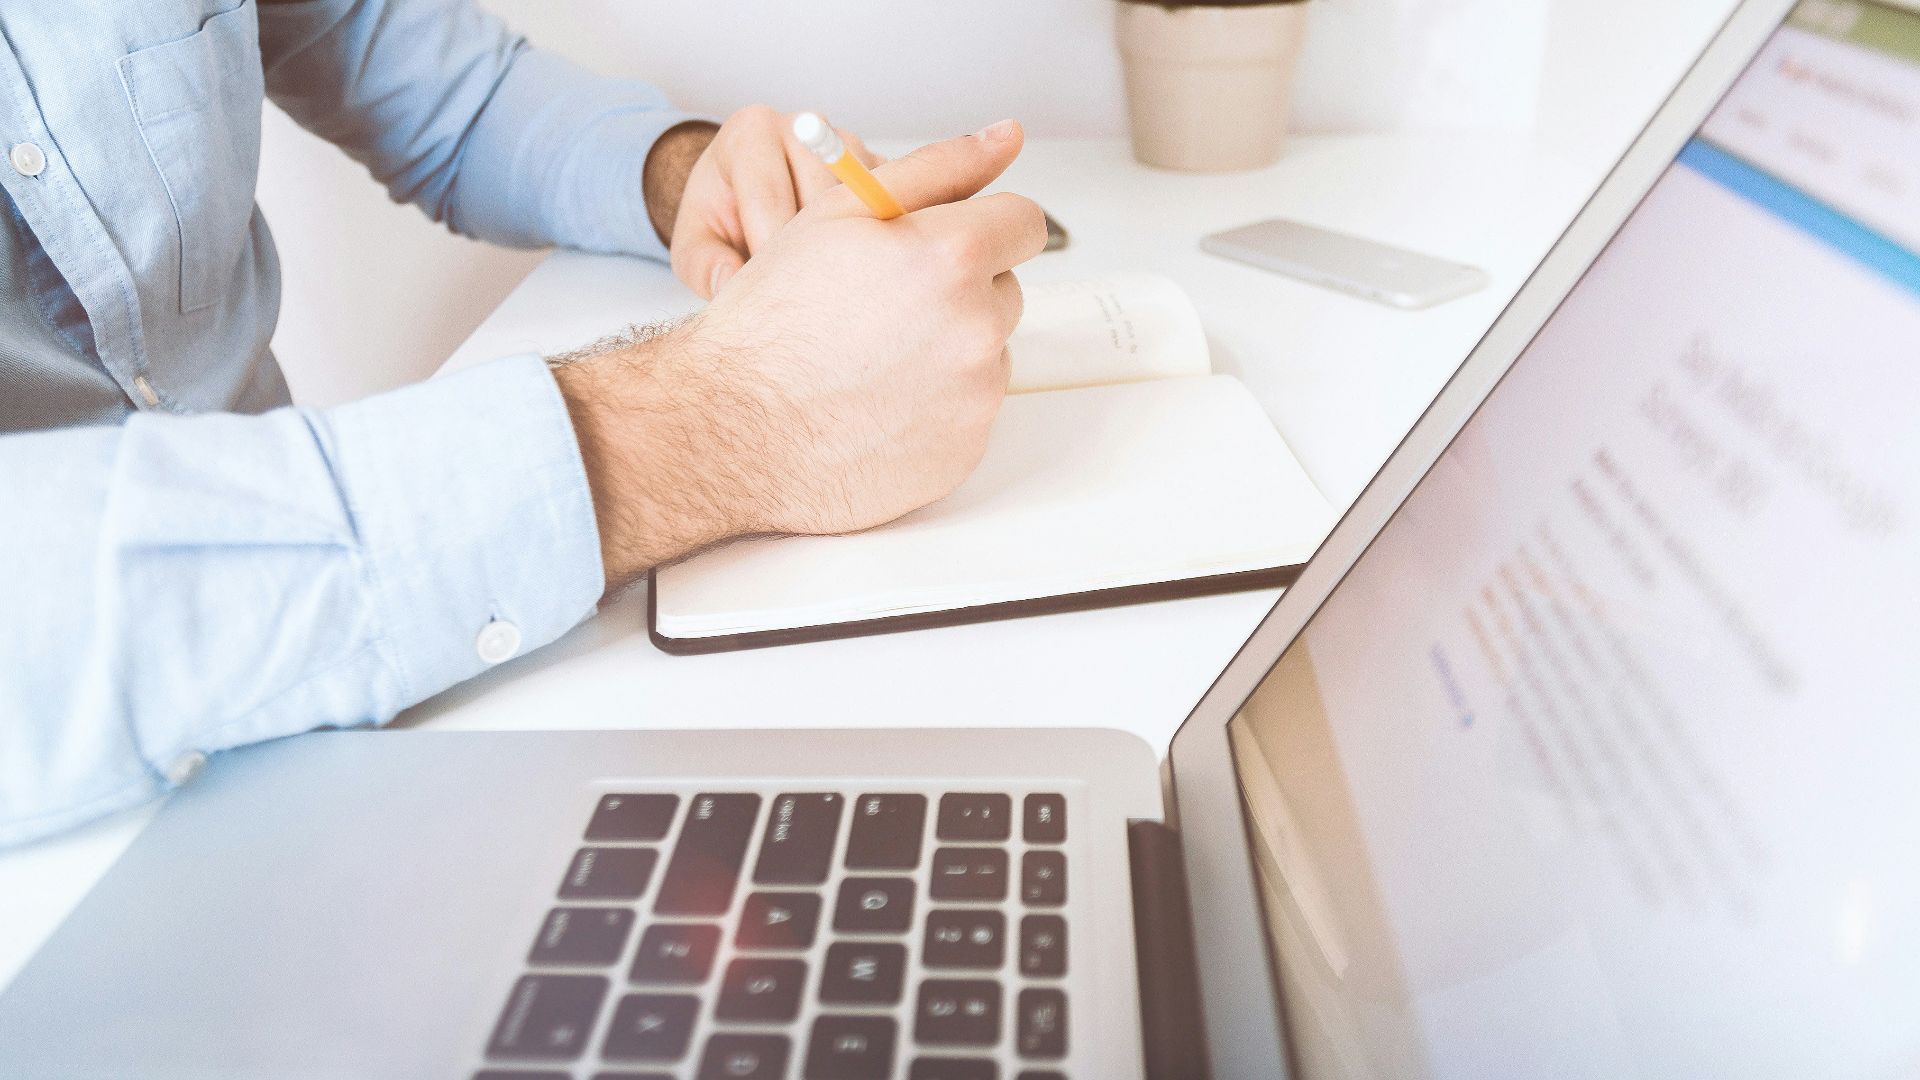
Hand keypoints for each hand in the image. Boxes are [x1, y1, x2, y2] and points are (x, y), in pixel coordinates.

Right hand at [556, 121, 1045, 590]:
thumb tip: (1005, 137)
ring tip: (872, 359)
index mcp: (951, 257)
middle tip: (884, 306)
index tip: (949, 242)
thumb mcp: (841, 214)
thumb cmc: (773, 320)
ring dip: (949, 349)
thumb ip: (937, 168)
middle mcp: (976, 328)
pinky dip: (936, 407)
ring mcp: (975, 397)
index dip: (982, 227)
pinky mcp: (966, 450)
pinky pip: (970, 413)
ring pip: (987, 353)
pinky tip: (876, 403)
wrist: (732, 428)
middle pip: (1005, 290)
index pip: (1023, 222)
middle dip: (959, 290)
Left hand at [663, 105, 884, 299]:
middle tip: (804, 297)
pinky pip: (893, 205)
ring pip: (864, 203)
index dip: (770, 254)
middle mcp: (804, 126)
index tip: (769, 295)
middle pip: (823, 198)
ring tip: (831, 285)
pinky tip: (858, 269)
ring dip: (851, 248)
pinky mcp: (881, 165)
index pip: (769, 196)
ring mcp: (848, 142)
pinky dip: (879, 240)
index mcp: (750, 132)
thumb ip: (704, 264)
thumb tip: (731, 284)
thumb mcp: (693, 245)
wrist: (747, 196)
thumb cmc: (721, 219)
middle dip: (813, 253)